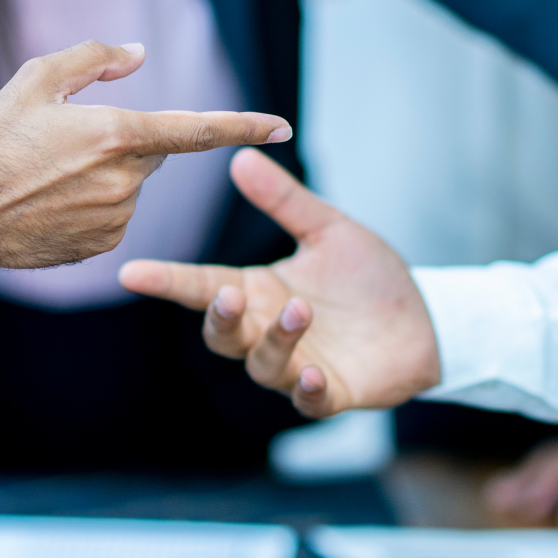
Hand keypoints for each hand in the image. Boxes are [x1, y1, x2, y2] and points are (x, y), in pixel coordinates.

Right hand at [0, 42, 291, 284]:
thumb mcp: (35, 80)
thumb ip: (94, 57)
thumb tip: (138, 53)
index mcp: (116, 134)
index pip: (197, 130)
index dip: (244, 126)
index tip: (284, 127)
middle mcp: (125, 180)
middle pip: (154, 152)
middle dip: (127, 142)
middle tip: (71, 143)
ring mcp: (117, 218)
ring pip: (134, 186)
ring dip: (109, 176)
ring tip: (52, 177)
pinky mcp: (104, 244)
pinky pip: (117, 215)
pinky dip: (96, 205)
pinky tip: (54, 204)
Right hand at [119, 148, 439, 417]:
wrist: (424, 319)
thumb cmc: (369, 278)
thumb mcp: (329, 230)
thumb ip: (285, 201)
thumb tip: (241, 157)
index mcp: (259, 291)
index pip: (201, 286)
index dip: (167, 280)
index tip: (132, 272)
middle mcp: (267, 330)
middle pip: (221, 333)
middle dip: (219, 317)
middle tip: (229, 294)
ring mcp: (295, 364)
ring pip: (262, 364)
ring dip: (276, 340)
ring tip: (302, 311)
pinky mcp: (328, 391)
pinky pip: (306, 400)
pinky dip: (304, 389)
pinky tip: (311, 372)